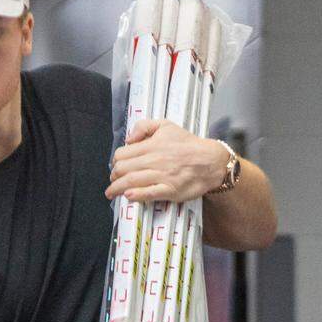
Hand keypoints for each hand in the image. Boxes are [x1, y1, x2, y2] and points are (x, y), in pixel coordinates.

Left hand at [106, 119, 227, 204]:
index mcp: (151, 146)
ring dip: (116, 189)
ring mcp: (161, 176)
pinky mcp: (169, 190)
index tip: (116, 167)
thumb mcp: (166, 125)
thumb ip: (144, 126)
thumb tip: (129, 139)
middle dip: (113, 177)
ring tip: (111, 193)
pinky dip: (136, 195)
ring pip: (131, 182)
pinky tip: (129, 196)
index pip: (122, 155)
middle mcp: (153, 161)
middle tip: (112, 181)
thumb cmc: (188, 144)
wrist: (210, 160)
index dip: (115, 162)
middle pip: (122, 170)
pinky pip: (148, 193)